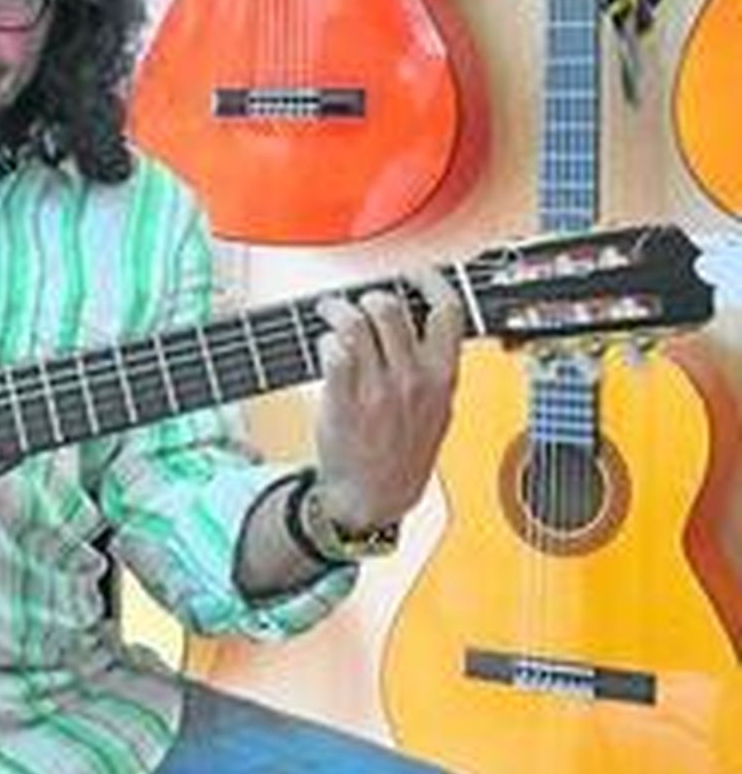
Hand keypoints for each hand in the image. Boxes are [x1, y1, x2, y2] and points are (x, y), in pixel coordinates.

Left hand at [311, 269, 463, 532]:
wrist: (374, 499)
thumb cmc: (403, 456)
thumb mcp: (439, 412)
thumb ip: (434, 369)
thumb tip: (420, 324)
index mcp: (444, 378)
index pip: (448, 311)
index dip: (429, 282)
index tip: (412, 274)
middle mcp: (414, 379)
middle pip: (390, 308)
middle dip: (368, 297)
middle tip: (356, 304)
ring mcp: (378, 389)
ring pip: (356, 322)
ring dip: (337, 310)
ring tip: (330, 315)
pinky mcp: (344, 400)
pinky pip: (333, 349)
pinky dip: (324, 339)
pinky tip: (325, 346)